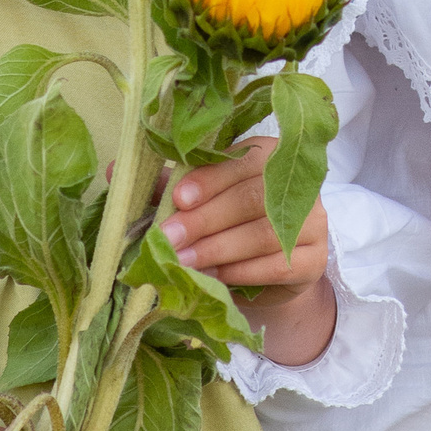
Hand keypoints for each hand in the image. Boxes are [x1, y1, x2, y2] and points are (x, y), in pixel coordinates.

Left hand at [161, 145, 337, 367]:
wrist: (275, 270)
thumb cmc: (231, 224)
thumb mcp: (201, 200)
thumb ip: (167, 185)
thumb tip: (115, 171)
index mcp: (268, 153)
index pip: (242, 159)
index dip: (210, 179)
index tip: (178, 198)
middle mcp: (297, 183)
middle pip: (253, 197)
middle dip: (206, 219)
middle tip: (168, 238)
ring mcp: (314, 221)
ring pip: (265, 232)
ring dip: (219, 249)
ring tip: (182, 263)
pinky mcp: (316, 260)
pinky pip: (279, 264)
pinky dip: (242, 271)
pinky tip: (216, 277)